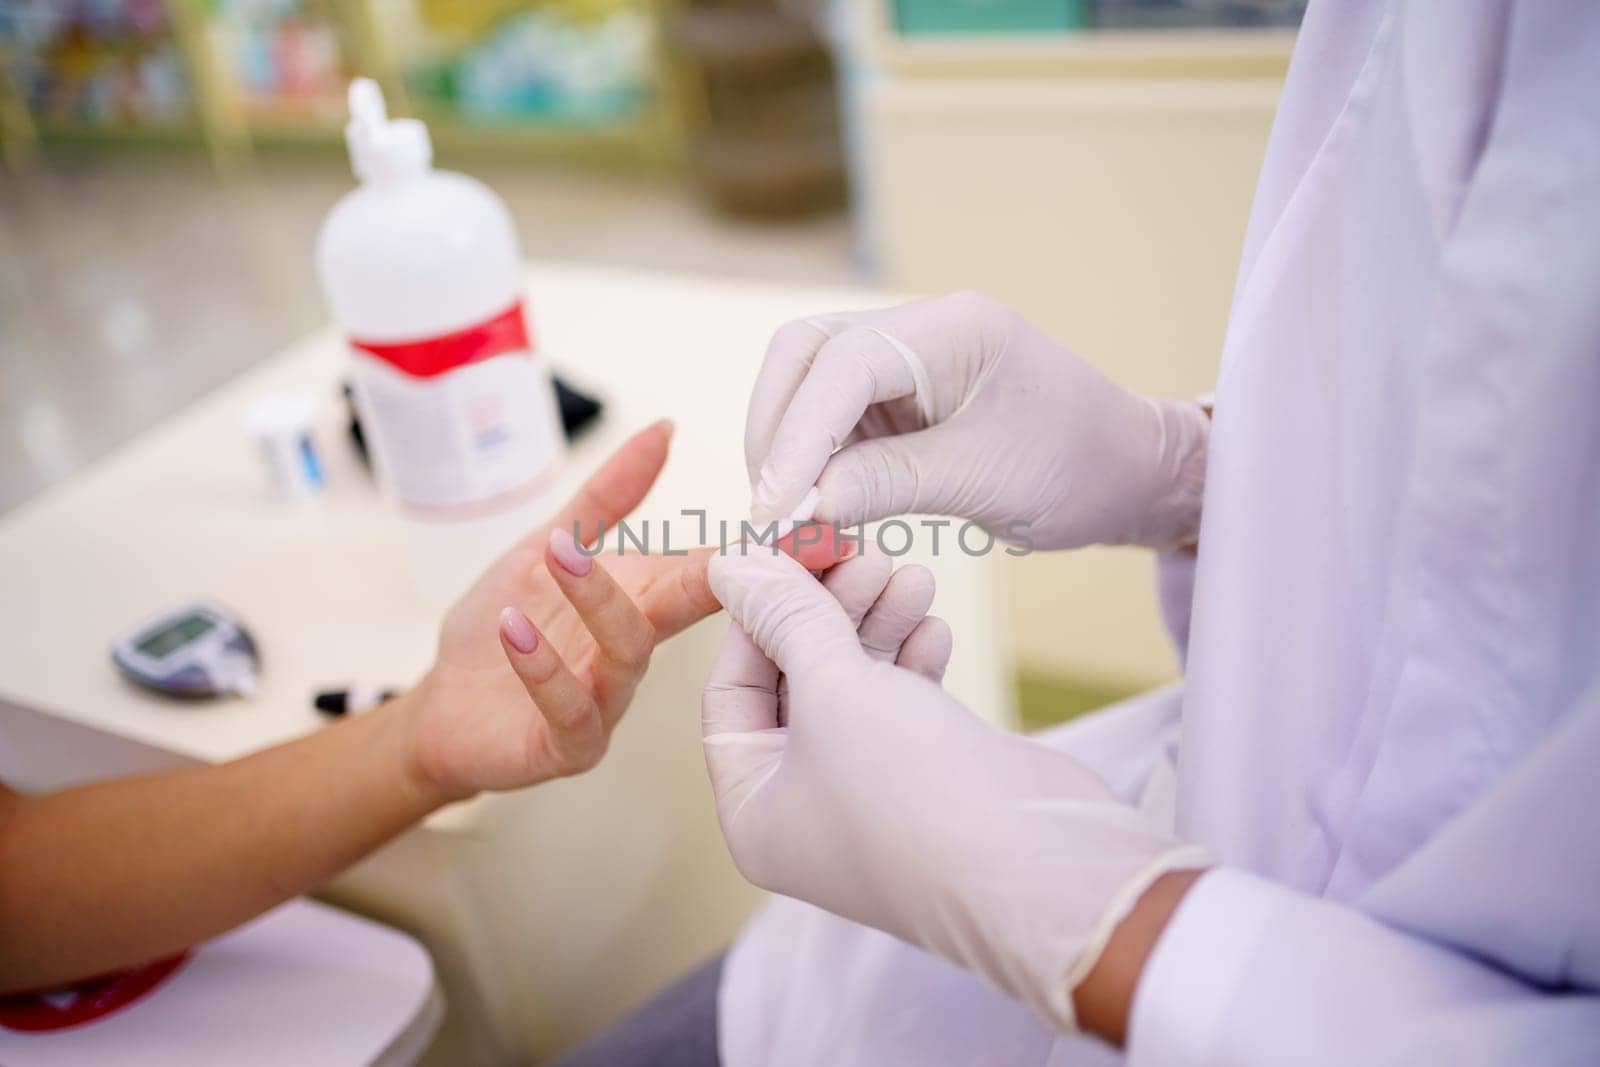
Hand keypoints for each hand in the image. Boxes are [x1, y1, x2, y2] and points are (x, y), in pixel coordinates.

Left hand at [401, 421, 847, 802]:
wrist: (443, 707)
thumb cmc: (504, 628)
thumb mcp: (547, 547)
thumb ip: (607, 495)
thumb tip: (663, 429)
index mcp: (643, 601)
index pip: (713, 569)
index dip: (767, 550)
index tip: (822, 530)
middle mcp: (636, 651)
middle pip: (693, 608)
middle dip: (736, 578)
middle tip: (768, 547)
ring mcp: (607, 701)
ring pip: (629, 654)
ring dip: (600, 601)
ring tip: (559, 554)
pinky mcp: (567, 746)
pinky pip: (571, 712)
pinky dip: (544, 669)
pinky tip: (515, 630)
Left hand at [701, 547, 1210, 1032]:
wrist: (1040, 868)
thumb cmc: (914, 794)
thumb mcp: (833, 687)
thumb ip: (784, 618)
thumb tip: (730, 564)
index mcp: (753, 809)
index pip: (732, 689)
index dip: (758, 615)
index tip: (792, 550)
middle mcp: (803, 810)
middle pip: (795, 682)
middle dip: (829, 612)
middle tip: (864, 552)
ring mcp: (869, 797)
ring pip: (855, 688)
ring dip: (879, 625)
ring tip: (914, 575)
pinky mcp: (930, 782)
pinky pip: (904, 707)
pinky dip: (914, 661)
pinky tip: (934, 626)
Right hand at [744, 292, 1208, 549]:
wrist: (1127, 473)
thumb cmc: (1079, 467)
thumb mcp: (987, 480)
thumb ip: (888, 483)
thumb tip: (798, 506)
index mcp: (954, 329)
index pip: (843, 364)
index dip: (797, 436)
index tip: (775, 507)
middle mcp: (919, 329)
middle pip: (805, 355)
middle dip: (776, 432)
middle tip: (770, 513)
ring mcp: (904, 360)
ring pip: (807, 387)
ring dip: (786, 451)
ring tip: (789, 522)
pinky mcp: (897, 397)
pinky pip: (831, 421)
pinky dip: (813, 466)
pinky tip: (815, 513)